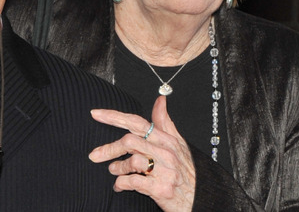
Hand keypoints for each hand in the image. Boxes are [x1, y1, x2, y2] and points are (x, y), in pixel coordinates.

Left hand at [89, 96, 194, 211]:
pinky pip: (133, 182)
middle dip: (109, 148)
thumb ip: (165, 122)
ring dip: (117, 167)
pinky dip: (121, 183)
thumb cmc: (187, 171)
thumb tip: (160, 100)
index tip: (96, 114)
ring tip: (114, 170)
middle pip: (129, 141)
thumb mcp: (179, 144)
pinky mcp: (161, 189)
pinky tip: (120, 185)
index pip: (137, 122)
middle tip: (96, 155)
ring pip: (131, 161)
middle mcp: (165, 153)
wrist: (202, 198)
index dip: (114, 117)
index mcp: (167, 140)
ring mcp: (164, 171)